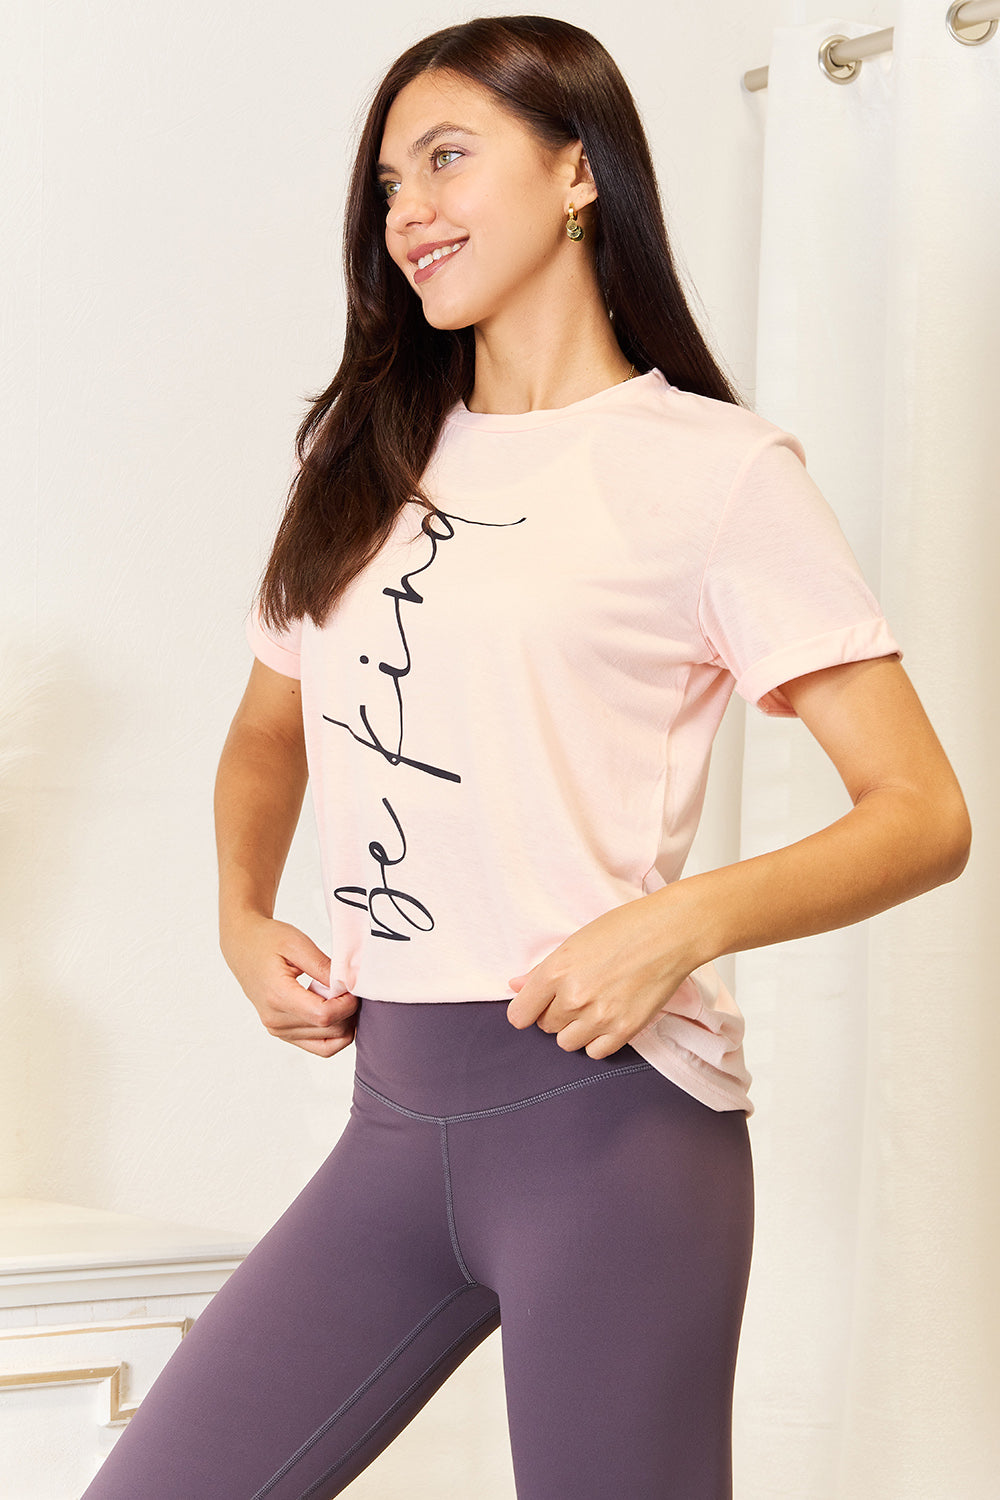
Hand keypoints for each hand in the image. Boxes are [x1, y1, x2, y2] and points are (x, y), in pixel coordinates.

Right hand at [221, 912, 357, 1056]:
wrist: (243, 946)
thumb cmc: (267, 940)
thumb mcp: (297, 943)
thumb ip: (324, 967)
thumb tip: (348, 985)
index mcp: (278, 996)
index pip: (323, 1015)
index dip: (347, 1004)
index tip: (352, 987)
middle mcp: (275, 1020)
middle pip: (329, 1030)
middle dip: (349, 1011)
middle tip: (348, 988)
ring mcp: (278, 1030)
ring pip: (328, 1042)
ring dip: (343, 1022)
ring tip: (337, 996)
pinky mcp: (282, 1033)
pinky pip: (319, 1046)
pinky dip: (334, 1032)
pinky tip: (334, 1010)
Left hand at [506, 895, 692, 1059]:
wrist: (671, 933)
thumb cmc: (624, 929)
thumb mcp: (575, 942)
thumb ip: (542, 970)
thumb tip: (515, 986)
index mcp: (556, 972)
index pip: (519, 1015)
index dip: (527, 1009)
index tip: (536, 1005)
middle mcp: (573, 998)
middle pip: (545, 1027)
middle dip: (556, 1013)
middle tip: (577, 994)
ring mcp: (599, 1017)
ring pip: (567, 1043)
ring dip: (575, 1029)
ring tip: (593, 1007)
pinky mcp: (625, 1030)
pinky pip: (595, 1052)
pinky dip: (597, 1040)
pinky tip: (607, 1019)